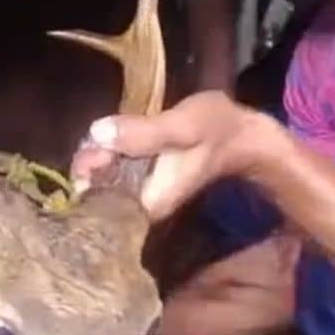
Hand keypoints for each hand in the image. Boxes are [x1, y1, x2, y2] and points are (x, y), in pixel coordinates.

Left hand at [71, 91, 278, 219]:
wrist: (246, 137)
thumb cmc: (218, 132)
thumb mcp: (183, 127)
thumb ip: (143, 133)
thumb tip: (98, 132)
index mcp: (148, 204)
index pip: (101, 203)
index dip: (88, 177)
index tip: (93, 149)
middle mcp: (143, 208)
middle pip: (99, 192)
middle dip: (90, 165)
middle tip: (95, 138)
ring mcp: (143, 195)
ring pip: (105, 181)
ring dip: (98, 158)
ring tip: (101, 135)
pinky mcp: (145, 180)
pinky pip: (116, 172)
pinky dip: (110, 156)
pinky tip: (111, 139)